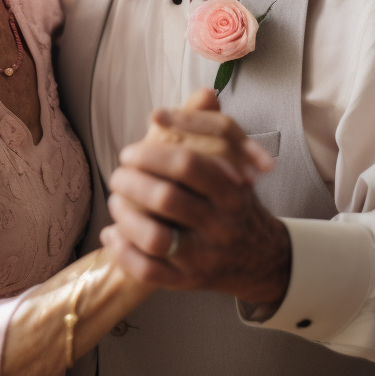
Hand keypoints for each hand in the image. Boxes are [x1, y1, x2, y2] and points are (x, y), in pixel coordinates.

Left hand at [101, 89, 290, 314]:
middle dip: (131, 182)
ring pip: (155, 238)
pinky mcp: (187, 282)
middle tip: (117, 174)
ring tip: (115, 202)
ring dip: (125, 217)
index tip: (130, 151)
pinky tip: (111, 233)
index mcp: (231, 191)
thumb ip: (215, 131)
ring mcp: (203, 257)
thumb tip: (204, 94)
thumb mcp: (237, 168)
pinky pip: (147, 271)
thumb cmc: (237, 205)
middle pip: (167, 199)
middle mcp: (219, 225)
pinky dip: (122, 251)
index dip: (152, 154)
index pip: (189, 165)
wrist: (263, 260)